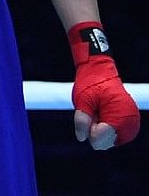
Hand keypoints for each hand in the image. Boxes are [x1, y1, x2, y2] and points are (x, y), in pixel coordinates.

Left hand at [69, 23, 139, 149]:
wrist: (101, 71)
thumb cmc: (91, 83)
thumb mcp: (82, 100)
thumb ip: (81, 120)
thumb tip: (81, 139)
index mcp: (119, 115)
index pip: (101, 140)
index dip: (89, 130)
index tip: (89, 114)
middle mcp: (130, 121)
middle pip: (106, 143)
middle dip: (95, 130)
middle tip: (93, 111)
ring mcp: (132, 123)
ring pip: (111, 141)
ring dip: (101, 129)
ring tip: (98, 111)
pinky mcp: (131, 123)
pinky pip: (116, 136)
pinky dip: (107, 129)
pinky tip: (103, 115)